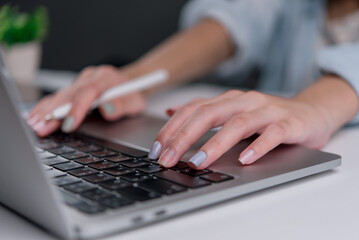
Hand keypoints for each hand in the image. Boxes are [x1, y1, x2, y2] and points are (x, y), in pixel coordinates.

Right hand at [27, 65, 145, 136]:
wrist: (130, 84)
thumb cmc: (132, 95)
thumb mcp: (135, 102)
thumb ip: (123, 105)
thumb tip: (108, 109)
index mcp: (106, 77)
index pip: (88, 91)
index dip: (77, 108)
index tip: (70, 125)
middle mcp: (90, 76)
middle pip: (69, 94)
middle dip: (54, 113)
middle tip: (42, 129)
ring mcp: (80, 81)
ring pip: (60, 95)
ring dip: (46, 111)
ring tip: (33, 125)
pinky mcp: (74, 88)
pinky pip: (57, 97)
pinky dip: (45, 107)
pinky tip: (35, 116)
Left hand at [148, 90, 333, 168]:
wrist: (310, 113)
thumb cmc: (267, 118)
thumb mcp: (232, 113)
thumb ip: (205, 112)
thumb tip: (172, 112)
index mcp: (227, 100)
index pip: (192, 109)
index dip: (171, 128)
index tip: (156, 149)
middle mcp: (243, 101)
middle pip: (208, 114)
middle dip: (184, 137)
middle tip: (168, 158)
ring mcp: (266, 111)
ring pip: (237, 123)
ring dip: (215, 144)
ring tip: (198, 162)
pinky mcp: (288, 123)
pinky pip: (272, 133)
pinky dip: (257, 146)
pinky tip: (245, 159)